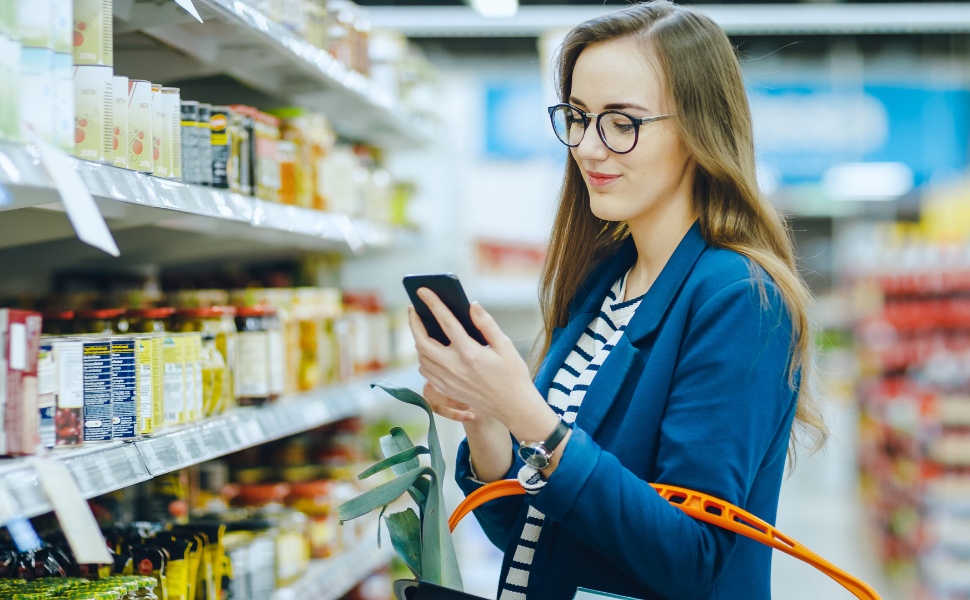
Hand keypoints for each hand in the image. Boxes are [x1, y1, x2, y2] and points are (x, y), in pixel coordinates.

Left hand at [408, 288, 558, 443]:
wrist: (513, 407)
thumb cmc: (512, 374)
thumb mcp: (505, 345)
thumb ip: (487, 324)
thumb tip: (472, 305)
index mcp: (470, 352)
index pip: (446, 321)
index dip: (432, 303)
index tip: (422, 290)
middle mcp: (455, 367)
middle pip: (422, 341)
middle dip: (414, 322)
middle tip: (413, 308)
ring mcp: (448, 380)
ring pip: (421, 357)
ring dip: (418, 339)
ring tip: (421, 326)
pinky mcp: (447, 390)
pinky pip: (426, 371)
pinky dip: (423, 357)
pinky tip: (429, 349)